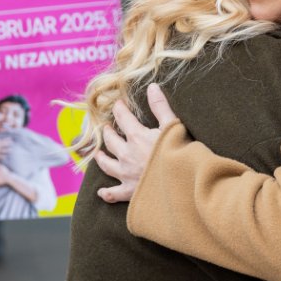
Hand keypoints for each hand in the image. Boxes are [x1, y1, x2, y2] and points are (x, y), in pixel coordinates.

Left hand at [94, 84, 176, 203]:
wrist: (181, 183)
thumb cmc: (179, 153)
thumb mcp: (172, 126)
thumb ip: (160, 107)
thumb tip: (152, 87)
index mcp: (136, 137)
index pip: (123, 118)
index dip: (119, 109)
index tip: (118, 104)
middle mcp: (126, 155)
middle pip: (111, 141)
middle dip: (108, 133)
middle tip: (107, 128)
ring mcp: (126, 174)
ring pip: (107, 165)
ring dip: (101, 158)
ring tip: (98, 154)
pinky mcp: (130, 192)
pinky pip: (114, 193)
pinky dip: (107, 193)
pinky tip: (102, 192)